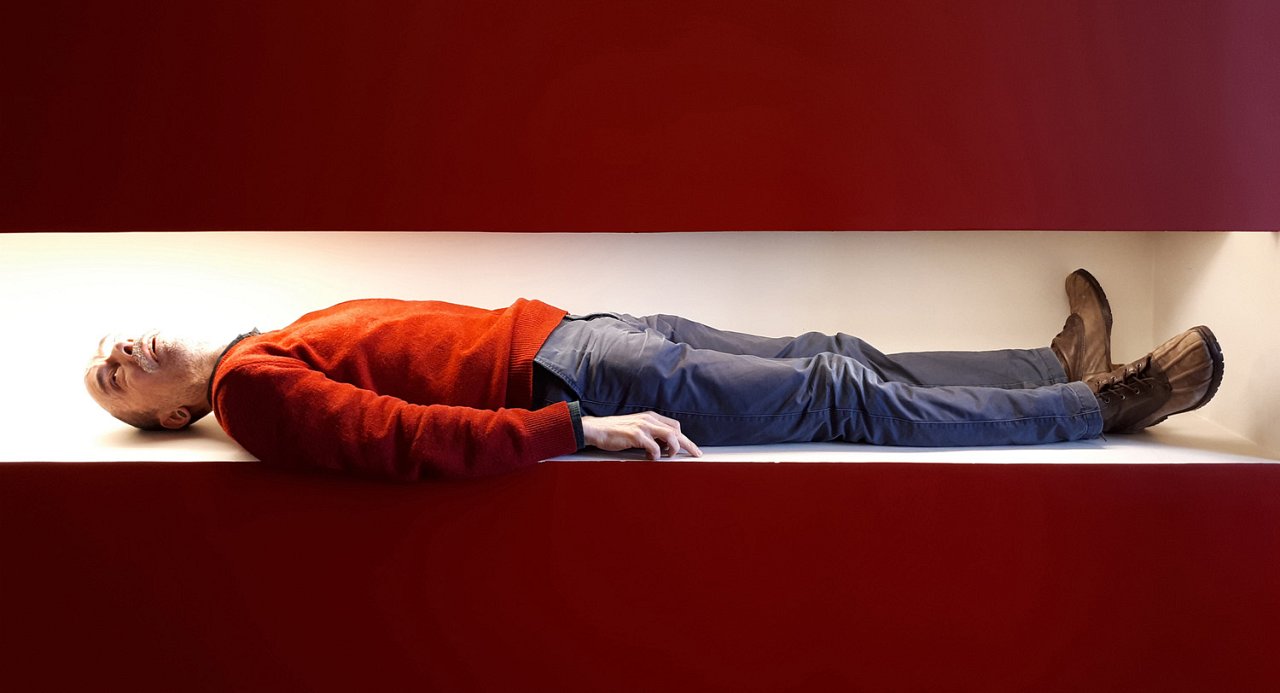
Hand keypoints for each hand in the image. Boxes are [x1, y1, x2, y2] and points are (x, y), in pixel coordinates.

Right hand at [581, 412, 703, 459]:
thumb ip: (650, 433)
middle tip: (695, 455)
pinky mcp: (635, 435)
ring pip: (670, 436)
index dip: (685, 438)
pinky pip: (654, 447)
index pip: (675, 426)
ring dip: (673, 449)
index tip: (692, 449)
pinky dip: (656, 455)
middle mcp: (649, 419)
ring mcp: (642, 426)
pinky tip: (651, 457)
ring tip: (669, 456)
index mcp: (650, 417)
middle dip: (688, 445)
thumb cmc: (615, 431)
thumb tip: (663, 446)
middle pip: (676, 431)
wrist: (596, 429)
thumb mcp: (636, 427)